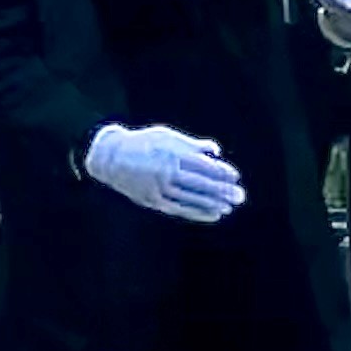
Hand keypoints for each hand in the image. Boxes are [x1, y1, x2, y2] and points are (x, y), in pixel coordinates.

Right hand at [82, 123, 243, 220]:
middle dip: (222, 190)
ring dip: (213, 203)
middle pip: (200, 183)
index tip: (235, 176)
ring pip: (192, 198)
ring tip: (230, 206)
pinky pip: (180, 209)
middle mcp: (166, 171)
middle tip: (240, 196)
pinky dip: (198, 212)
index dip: (220, 171)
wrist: (110, 157)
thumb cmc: (143, 143)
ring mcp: (159, 187)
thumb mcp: (166, 136)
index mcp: (171, 152)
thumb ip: (192, 145)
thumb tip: (216, 150)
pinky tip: (214, 214)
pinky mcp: (153, 200)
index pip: (202, 164)